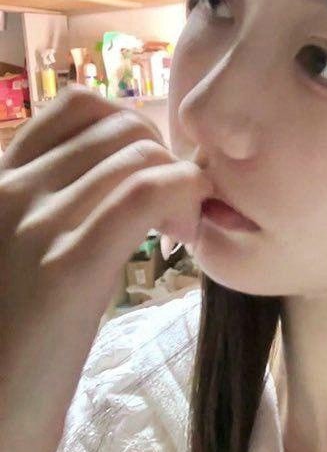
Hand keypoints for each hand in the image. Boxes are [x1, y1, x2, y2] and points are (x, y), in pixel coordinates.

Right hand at [0, 85, 212, 451]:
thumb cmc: (9, 346)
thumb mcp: (22, 255)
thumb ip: (55, 211)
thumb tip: (127, 180)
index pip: (76, 105)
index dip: (132, 126)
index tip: (148, 173)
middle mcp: (9, 191)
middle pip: (119, 126)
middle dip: (163, 155)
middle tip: (174, 208)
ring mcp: (33, 224)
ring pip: (137, 154)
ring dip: (179, 181)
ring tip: (179, 229)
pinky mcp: (68, 266)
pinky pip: (143, 193)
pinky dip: (182, 196)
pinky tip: (185, 234)